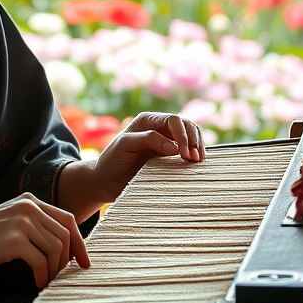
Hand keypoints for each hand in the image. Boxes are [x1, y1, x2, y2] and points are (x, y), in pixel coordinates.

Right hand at [0, 194, 89, 288]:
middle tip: (66, 276)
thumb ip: (32, 226)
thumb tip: (58, 249)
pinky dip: (43, 276)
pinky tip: (38, 283)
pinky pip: (41, 262)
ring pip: (56, 249)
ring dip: (55, 270)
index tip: (83, 261)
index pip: (67, 219)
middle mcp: (29, 207)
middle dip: (70, 259)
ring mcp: (22, 222)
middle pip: (66, 234)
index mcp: (30, 201)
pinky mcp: (15, 241)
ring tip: (48, 281)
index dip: (79, 242)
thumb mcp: (9, 220)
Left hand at [89, 112, 205, 204]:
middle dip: (193, 141)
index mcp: (148, 121)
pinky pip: (186, 153)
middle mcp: (158, 129)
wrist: (104, 181)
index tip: (183, 153)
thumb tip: (174, 147)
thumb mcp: (125, 145)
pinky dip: (194, 156)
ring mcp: (165, 143)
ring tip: (198, 162)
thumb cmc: (111, 160)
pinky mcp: (168, 158)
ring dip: (197, 147)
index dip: (182, 135)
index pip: (174, 121)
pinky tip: (196, 165)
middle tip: (195, 159)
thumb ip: (147, 140)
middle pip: (186, 127)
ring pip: (190, 138)